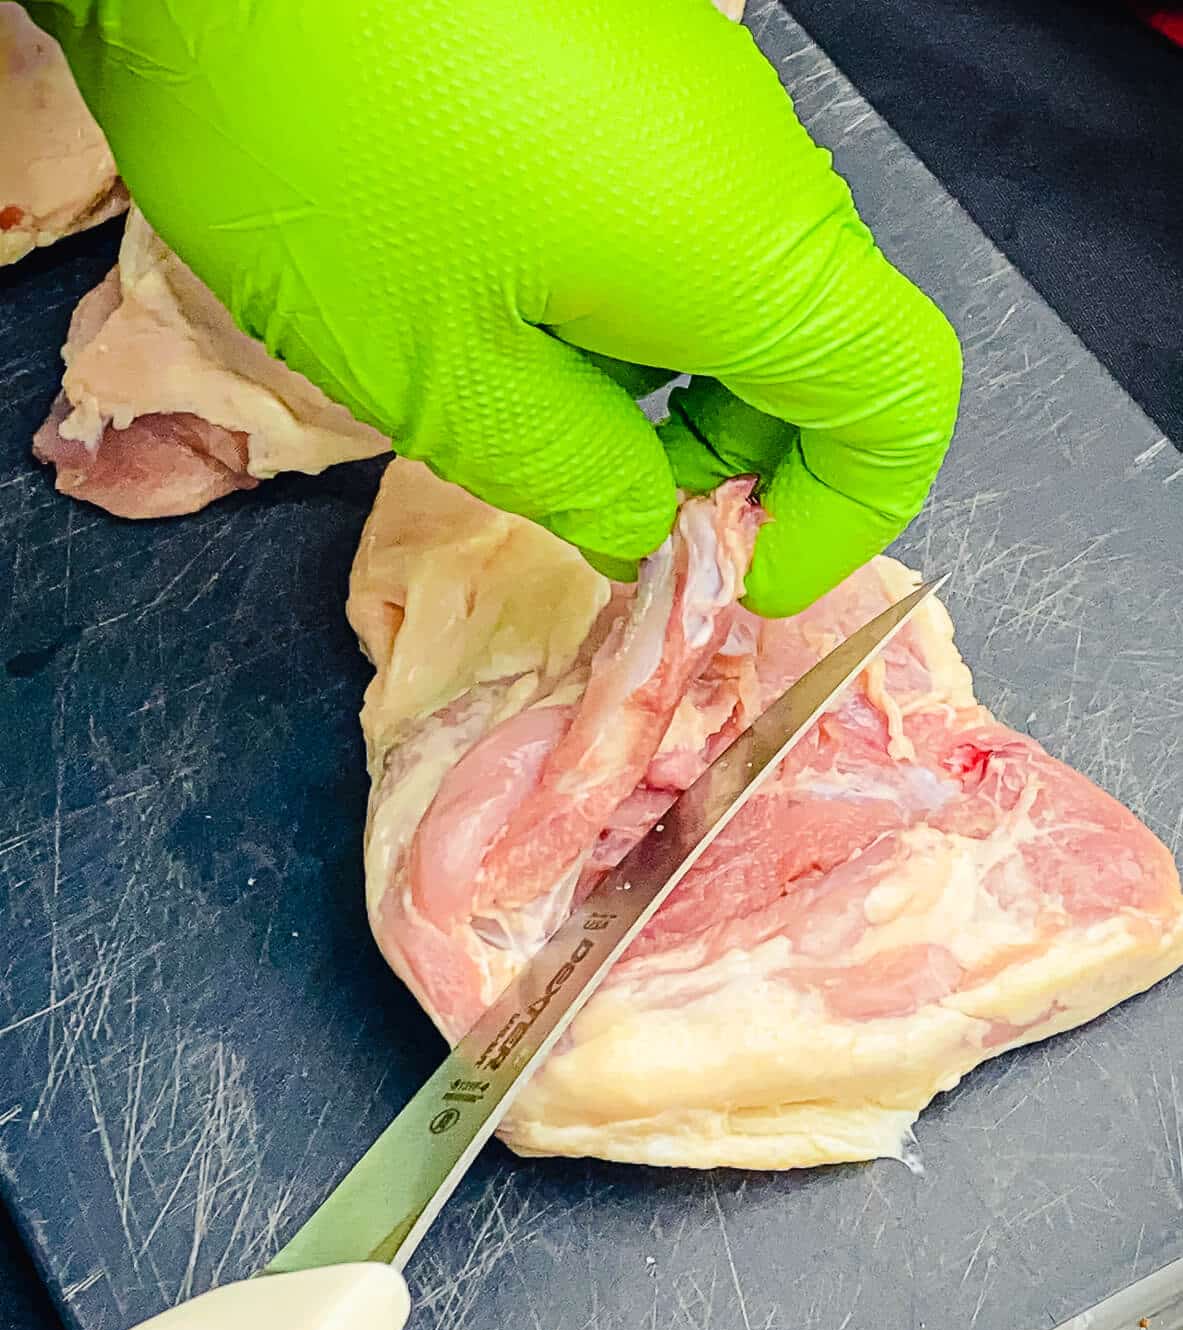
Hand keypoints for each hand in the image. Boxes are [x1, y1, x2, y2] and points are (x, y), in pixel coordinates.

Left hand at [27, 0, 960, 614]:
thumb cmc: (326, 163)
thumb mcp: (449, 383)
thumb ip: (583, 481)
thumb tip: (650, 527)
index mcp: (746, 252)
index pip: (903, 406)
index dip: (845, 522)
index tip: (733, 574)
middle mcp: (758, 160)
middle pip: (834, 346)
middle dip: (750, 466)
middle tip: (624, 520)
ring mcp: (698, 93)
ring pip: (756, 282)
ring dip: (687, 392)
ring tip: (549, 423)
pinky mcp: (630, 57)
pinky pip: (687, 214)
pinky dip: (642, 310)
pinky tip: (517, 318)